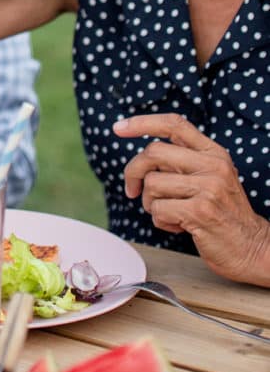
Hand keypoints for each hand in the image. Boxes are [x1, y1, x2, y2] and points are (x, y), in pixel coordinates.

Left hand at [115, 112, 269, 284]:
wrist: (252, 249)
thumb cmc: (222, 213)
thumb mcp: (210, 178)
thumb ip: (183, 162)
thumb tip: (142, 156)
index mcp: (213, 152)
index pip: (174, 124)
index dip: (142, 122)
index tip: (118, 128)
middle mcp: (213, 165)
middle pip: (153, 152)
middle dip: (134, 172)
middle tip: (132, 189)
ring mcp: (208, 187)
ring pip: (152, 184)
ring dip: (151, 203)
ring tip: (170, 213)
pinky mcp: (200, 211)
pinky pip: (158, 209)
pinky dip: (160, 221)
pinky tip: (178, 226)